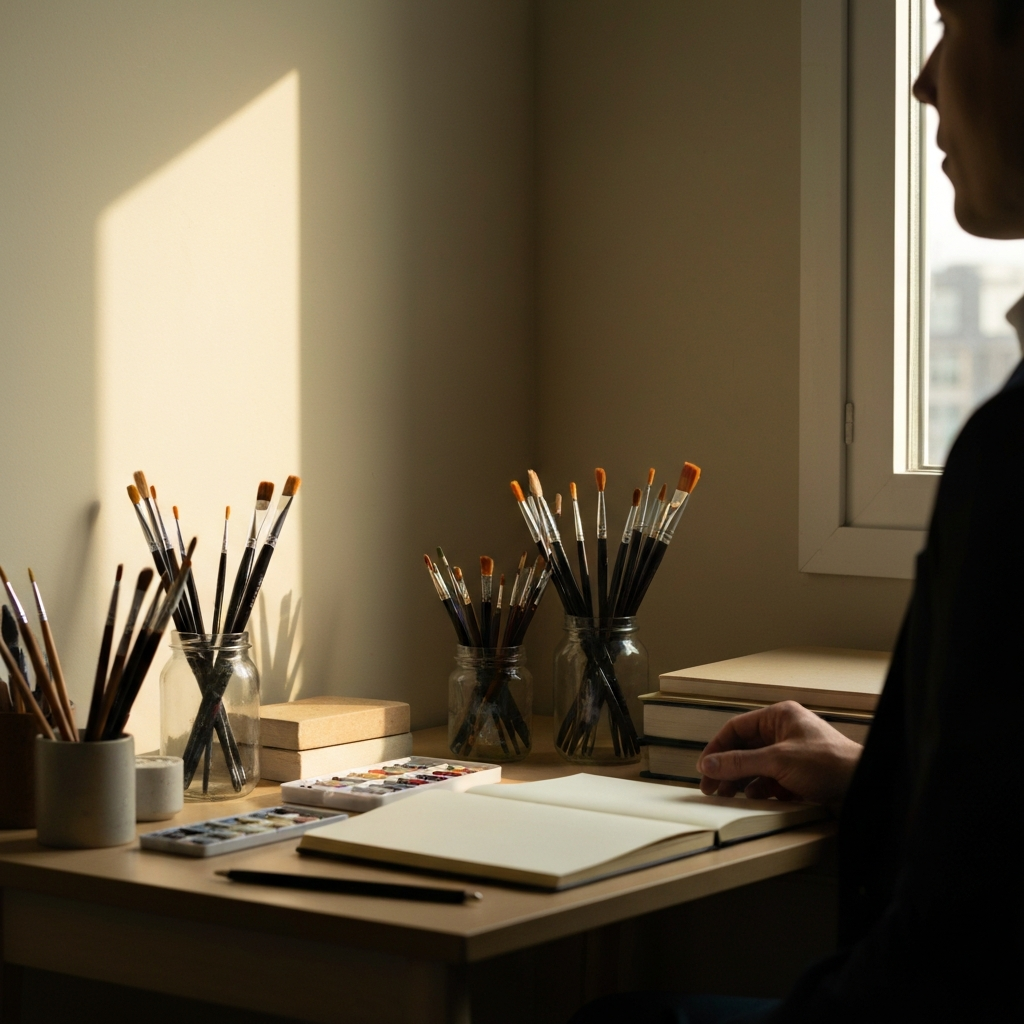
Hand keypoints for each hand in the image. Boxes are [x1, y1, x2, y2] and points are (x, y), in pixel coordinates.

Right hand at [696, 701, 863, 812]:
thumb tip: (711, 764)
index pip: (737, 728)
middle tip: (711, 787)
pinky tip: (754, 800)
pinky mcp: (800, 774)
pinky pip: (772, 780)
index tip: (705, 767)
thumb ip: (740, 763)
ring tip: (728, 796)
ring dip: (742, 782)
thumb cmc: (830, 763)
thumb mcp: (778, 761)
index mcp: (779, 717)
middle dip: (727, 768)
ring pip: (757, 767)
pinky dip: (761, 790)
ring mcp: (793, 754)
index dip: (718, 748)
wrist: (863, 785)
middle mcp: (785, 732)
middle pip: (745, 749)